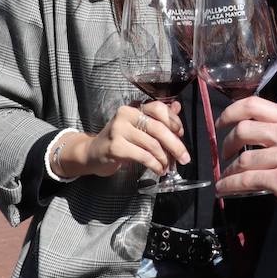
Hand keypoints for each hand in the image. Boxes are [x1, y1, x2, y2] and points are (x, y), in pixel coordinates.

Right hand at [68, 101, 187, 177]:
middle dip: (175, 145)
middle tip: (185, 158)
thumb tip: (177, 107)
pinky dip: (155, 165)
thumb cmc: (118, 141)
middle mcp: (125, 115)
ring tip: (169, 167)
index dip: (173, 121)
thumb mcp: (138, 128)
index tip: (181, 134)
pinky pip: (143, 156)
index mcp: (133, 108)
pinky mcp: (115, 147)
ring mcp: (118, 130)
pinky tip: (159, 170)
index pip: (158, 108)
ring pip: (152, 144)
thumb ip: (157, 119)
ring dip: (165, 159)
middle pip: (158, 128)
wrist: (91, 154)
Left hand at [216, 97, 276, 233]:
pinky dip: (230, 184)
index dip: (231, 112)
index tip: (221, 123)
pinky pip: (246, 179)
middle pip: (244, 129)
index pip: (254, 104)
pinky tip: (224, 188)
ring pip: (243, 158)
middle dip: (226, 143)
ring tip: (225, 175)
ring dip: (227, 169)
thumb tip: (244, 127)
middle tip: (224, 153)